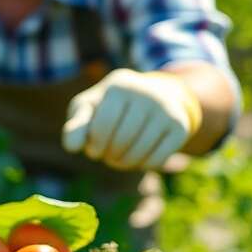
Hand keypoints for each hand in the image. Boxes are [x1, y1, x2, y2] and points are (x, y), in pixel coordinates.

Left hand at [61, 68, 202, 170]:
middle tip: (108, 156)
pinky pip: (158, 159)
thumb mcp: (88, 108)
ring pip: (140, 151)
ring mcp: (165, 109)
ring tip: (119, 159)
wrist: (153, 96)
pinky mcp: (180, 126)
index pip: (102, 126)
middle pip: (122, 140)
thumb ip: (76, 126)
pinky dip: (144, 165)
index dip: (95, 146)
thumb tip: (71, 148)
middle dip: (110, 155)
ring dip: (125, 163)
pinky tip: (139, 159)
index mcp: (118, 86)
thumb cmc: (110, 106)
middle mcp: (146, 94)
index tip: (93, 151)